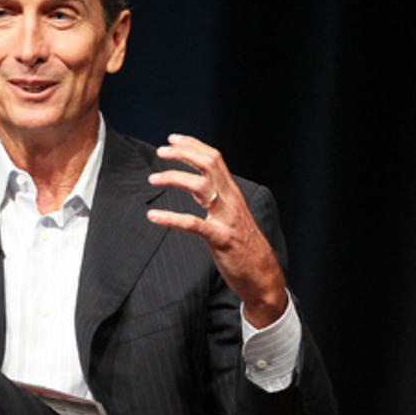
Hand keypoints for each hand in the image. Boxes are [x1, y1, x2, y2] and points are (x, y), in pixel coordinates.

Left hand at [146, 134, 286, 327]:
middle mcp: (231, 201)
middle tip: (160, 152)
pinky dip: (171, 218)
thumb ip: (219, 200)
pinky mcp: (221, 239)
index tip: (173, 139)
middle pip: (209, 164)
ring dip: (174, 178)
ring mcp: (227, 219)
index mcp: (233, 194)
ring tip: (153, 179)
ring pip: (201, 187)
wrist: (263, 275)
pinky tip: (153, 216)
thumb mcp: (233, 216)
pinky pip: (193, 225)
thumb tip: (201, 185)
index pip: (215, 159)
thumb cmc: (245, 248)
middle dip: (183, 153)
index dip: (193, 145)